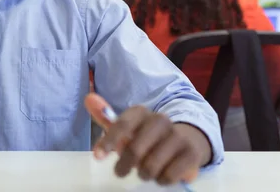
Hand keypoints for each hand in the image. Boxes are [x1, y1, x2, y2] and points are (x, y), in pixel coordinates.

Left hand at [85, 93, 209, 185]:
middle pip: (135, 149)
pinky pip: (169, 175)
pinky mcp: (191, 153)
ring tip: (144, 171)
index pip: (122, 124)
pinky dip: (161, 180)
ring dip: (143, 174)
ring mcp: (177, 136)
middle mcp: (160, 120)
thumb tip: (88, 98)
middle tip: (120, 172)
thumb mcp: (128, 125)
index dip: (109, 141)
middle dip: (124, 165)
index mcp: (141, 112)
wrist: (187, 138)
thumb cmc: (148, 135)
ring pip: (151, 166)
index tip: (98, 156)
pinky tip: (161, 176)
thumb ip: (106, 116)